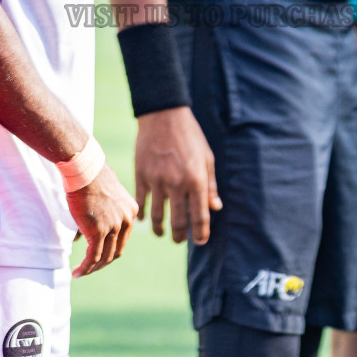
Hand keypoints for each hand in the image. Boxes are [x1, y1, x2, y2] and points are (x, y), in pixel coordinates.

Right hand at [67, 163, 138, 277]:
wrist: (83, 169)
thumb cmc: (90, 177)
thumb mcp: (104, 196)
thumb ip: (101, 215)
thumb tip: (84, 235)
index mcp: (131, 211)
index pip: (123, 239)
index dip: (110, 251)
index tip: (98, 256)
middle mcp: (126, 220)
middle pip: (116, 251)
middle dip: (102, 263)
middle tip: (89, 268)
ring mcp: (114, 226)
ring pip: (105, 257)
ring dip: (92, 268)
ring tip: (81, 272)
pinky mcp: (99, 231)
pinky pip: (93, 256)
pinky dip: (85, 267)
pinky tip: (76, 272)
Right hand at [134, 107, 221, 243]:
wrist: (163, 115)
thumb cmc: (190, 136)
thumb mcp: (207, 158)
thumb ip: (210, 185)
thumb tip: (215, 208)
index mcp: (196, 180)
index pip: (200, 217)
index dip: (201, 233)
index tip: (200, 241)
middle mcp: (177, 183)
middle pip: (178, 222)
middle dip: (179, 236)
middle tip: (179, 240)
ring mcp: (157, 180)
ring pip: (158, 216)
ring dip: (160, 230)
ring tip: (162, 233)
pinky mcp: (142, 175)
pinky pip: (141, 202)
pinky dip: (144, 214)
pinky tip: (145, 219)